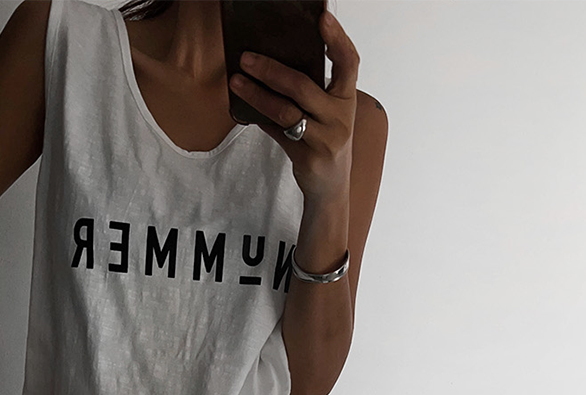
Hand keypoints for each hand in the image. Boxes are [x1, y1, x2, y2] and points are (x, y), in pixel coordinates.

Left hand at [229, 6, 359, 202]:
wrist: (331, 187)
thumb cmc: (326, 141)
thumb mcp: (328, 113)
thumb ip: (314, 90)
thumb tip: (275, 61)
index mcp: (346, 99)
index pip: (348, 63)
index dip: (337, 39)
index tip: (322, 17)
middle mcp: (340, 118)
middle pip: (302, 86)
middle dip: (271, 70)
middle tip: (247, 58)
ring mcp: (325, 139)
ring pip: (285, 111)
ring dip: (257, 94)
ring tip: (237, 81)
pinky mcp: (308, 157)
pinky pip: (277, 133)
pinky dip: (260, 119)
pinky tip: (244, 109)